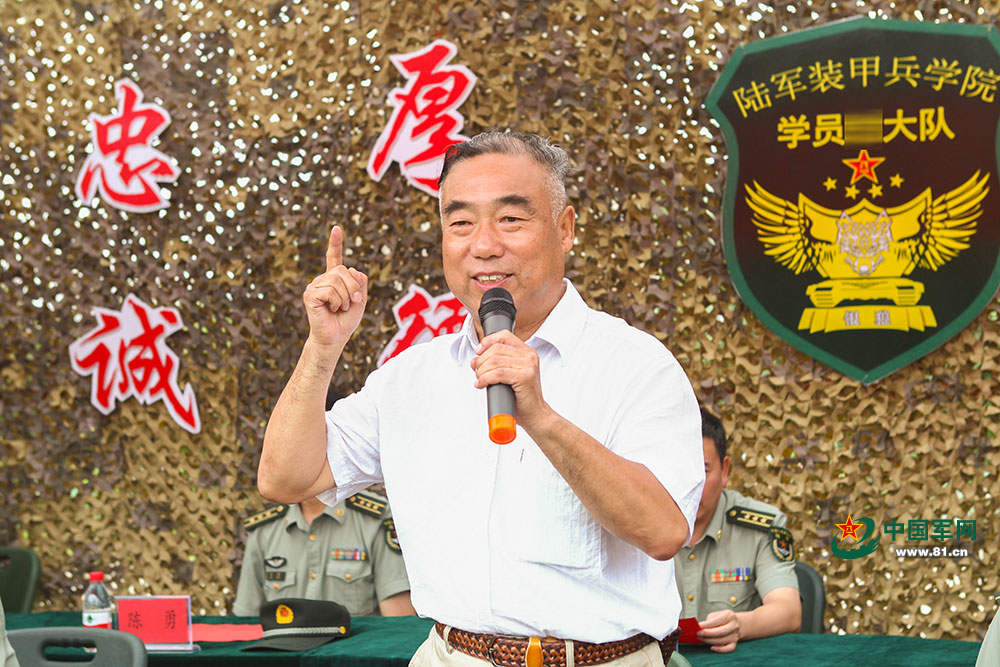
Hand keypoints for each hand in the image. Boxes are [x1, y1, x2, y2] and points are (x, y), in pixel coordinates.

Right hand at [302, 226, 368, 347]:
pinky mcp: (310, 295)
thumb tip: (350, 268)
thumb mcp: (361, 299)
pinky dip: (336, 302)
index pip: (334, 257)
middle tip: (352, 303)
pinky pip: (329, 291)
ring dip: (345, 298)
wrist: (336, 337)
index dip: (335, 243)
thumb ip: (360, 282)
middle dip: (353, 288)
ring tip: (339, 308)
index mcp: (334, 279)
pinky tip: (331, 310)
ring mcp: (314, 286)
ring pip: (337, 281)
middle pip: (343, 270)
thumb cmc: (346, 320)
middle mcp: (322, 279)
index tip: (337, 228)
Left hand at [470, 330, 549, 430]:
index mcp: (527, 352)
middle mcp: (529, 356)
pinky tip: (482, 384)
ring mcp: (528, 366)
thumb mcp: (510, 374)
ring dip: (481, 371)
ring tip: (480, 380)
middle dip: (481, 361)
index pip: (503, 336)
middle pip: (496, 349)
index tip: (478, 353)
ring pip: (494, 361)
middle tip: (477, 372)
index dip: (487, 342)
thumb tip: (475, 359)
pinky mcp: (524, 377)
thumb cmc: (521, 397)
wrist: (535, 414)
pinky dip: (484, 379)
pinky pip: (497, 373)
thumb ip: (497, 363)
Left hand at [698, 609, 739, 652]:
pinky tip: (712, 648)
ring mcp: (735, 635)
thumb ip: (709, 620)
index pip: (717, 621)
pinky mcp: (734, 643)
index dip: (707, 624)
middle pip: (720, 632)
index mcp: (729, 615)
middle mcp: (734, 625)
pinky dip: (720, 649)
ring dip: (709, 641)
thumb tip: (700, 628)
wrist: (736, 624)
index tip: (698, 626)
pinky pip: (728, 649)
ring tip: (701, 638)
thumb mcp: (716, 615)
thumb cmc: (723, 619)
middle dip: (707, 634)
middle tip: (698, 634)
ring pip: (722, 641)